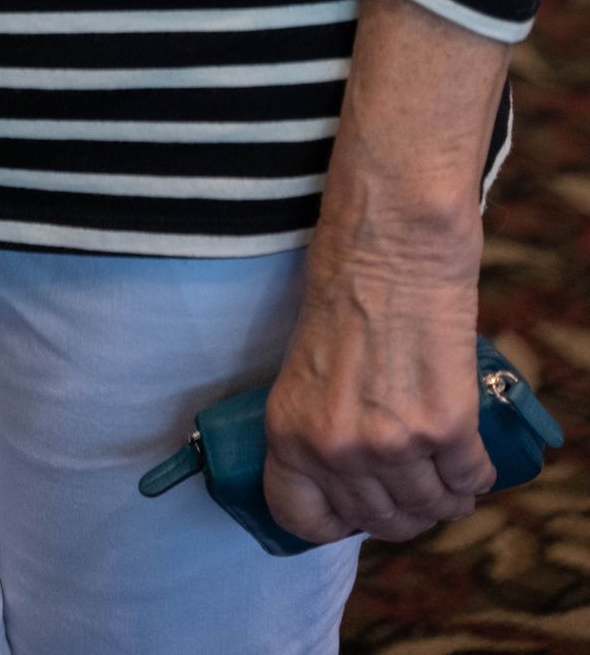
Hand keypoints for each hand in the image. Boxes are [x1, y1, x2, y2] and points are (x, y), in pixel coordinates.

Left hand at [264, 217, 494, 542]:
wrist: (390, 242)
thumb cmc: (344, 291)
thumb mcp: (305, 368)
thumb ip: (319, 428)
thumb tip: (349, 482)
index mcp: (289, 431)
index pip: (301, 518)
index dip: (333, 521)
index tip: (352, 511)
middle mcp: (338, 448)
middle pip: (378, 520)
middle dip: (399, 510)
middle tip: (411, 485)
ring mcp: (393, 444)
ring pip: (429, 508)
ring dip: (442, 499)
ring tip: (445, 474)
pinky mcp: (446, 429)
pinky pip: (469, 481)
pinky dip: (473, 475)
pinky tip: (468, 455)